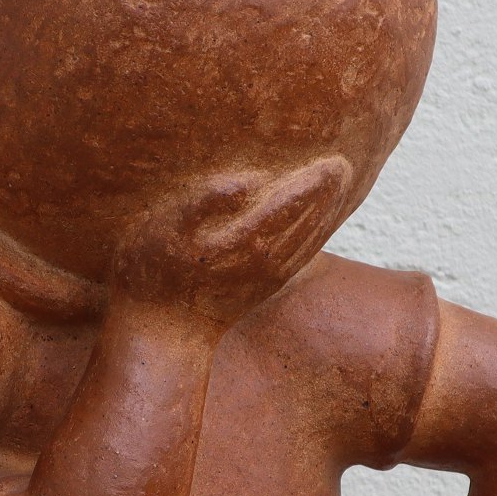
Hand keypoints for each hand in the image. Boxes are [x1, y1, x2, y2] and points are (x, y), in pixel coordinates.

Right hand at [112, 156, 350, 326]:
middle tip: (344, 168)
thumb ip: (206, 201)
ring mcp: (265, 280)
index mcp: (243, 242)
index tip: (336, 161)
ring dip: (323, 216)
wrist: (159, 334)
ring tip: (338, 189)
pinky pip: (297, 259)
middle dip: (327, 196)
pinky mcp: (260, 290)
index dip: (313, 184)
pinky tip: (315, 225)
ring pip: (305, 242)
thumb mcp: (165, 229)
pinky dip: (312, 239)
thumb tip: (248, 182)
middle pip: (305, 223)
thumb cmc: (152, 275)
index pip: (289, 205)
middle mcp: (263, 263)